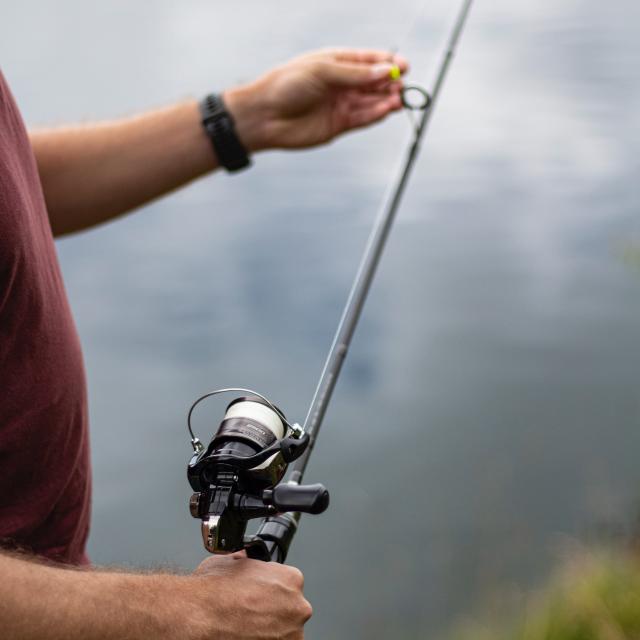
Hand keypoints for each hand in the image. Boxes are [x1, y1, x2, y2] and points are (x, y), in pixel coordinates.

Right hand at [189, 553, 311, 639]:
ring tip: (246, 627)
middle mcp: (298, 606)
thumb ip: (247, 560)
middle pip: (290, 609)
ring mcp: (292, 634)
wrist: (199, 616)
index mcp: (292, 579)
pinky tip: (246, 635)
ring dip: (270, 630)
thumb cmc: (213, 591)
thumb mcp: (232, 561)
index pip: (288, 583)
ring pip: (284, 631)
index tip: (259, 596)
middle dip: (273, 611)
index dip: (271, 589)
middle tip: (251, 613)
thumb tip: (245, 558)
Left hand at [224, 48, 408, 150]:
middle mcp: (341, 83)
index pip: (369, 61)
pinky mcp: (339, 125)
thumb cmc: (287, 85)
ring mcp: (341, 105)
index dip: (387, 63)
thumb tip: (385, 72)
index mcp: (336, 62)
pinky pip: (363, 118)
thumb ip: (354, 74)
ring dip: (387, 99)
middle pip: (374, 81)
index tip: (404, 65)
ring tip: (400, 98)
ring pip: (371, 101)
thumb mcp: (323, 71)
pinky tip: (388, 109)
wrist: (265, 116)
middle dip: (391, 82)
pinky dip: (377, 114)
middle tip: (403, 84)